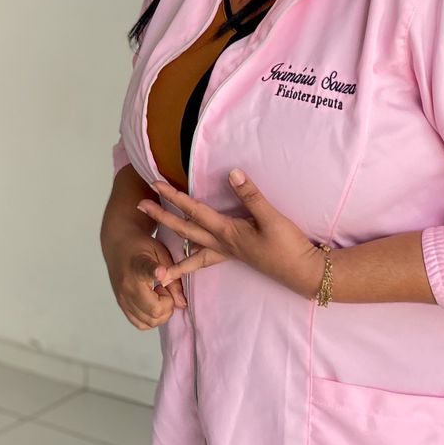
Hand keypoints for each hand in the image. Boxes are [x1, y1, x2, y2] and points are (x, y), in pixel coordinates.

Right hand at [104, 230, 188, 330]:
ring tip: (158, 295)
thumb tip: (181, 303)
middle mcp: (127, 286)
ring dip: (159, 313)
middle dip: (168, 305)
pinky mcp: (121, 305)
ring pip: (148, 322)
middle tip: (166, 289)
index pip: (146, 272)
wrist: (118, 244)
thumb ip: (172, 278)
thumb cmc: (141, 247)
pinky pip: (139, 323)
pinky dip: (150, 319)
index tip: (161, 271)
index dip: (155, 273)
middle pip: (154, 312)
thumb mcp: (161, 254)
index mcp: (137, 267)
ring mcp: (122, 298)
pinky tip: (153, 303)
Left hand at [137, 170, 322, 297]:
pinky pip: (206, 259)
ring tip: (154, 266)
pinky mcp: (236, 256)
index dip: (174, 196)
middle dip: (161, 217)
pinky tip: (187, 262)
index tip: (155, 185)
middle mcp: (222, 244)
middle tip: (139, 206)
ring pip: (192, 251)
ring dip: (172, 253)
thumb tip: (232, 173)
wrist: (304, 272)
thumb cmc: (288, 246)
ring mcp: (228, 252)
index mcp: (227, 233)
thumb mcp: (271, 218)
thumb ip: (251, 196)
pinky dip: (192, 263)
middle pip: (185, 229)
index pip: (194, 211)